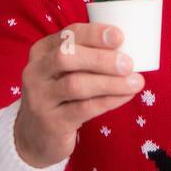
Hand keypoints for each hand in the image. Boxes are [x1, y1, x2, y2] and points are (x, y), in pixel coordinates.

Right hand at [13, 23, 143, 167]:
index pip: (68, 35)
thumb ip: (87, 58)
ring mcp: (41, 99)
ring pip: (76, 85)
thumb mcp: (63, 71)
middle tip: (128, 63)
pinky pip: (84, 108)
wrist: (35, 136)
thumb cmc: (60, 95)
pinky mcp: (52, 122)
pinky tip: (126, 96)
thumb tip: (128, 49)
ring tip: (135, 82)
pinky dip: (109, 100)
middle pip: (66, 57)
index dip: (94, 33)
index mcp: (41, 52)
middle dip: (100, 58)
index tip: (119, 36)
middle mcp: (36, 72)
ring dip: (110, 82)